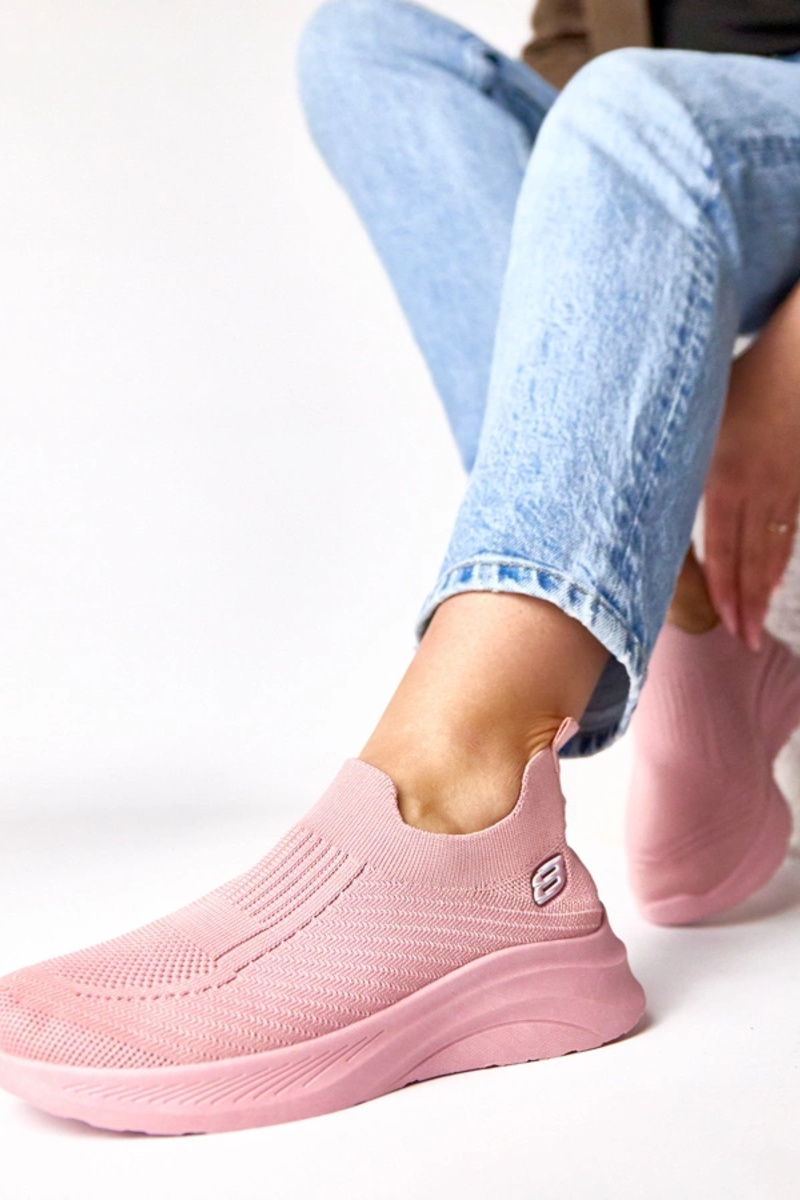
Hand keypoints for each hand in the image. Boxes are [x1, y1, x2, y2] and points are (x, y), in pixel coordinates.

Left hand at [703, 301, 799, 650]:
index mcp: (726, 477)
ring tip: (757, 627)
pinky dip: (781, 561)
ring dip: (765, 591)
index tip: (723, 621)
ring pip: (775, 551)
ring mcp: (785, 487)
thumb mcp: (700, 415)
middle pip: (752, 560)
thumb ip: (671, 456)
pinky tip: (773, 580)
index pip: (724, 548)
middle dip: (747, 605)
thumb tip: (627, 492)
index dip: (725, 589)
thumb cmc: (743, 377)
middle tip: (744, 643)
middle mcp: (758, 490)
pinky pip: (790, 531)